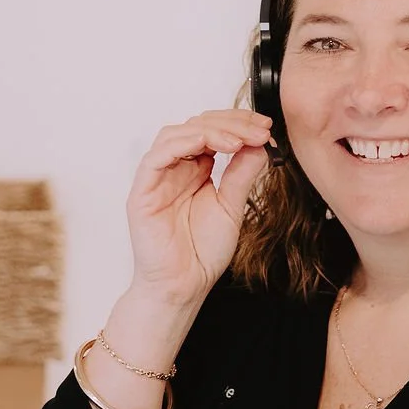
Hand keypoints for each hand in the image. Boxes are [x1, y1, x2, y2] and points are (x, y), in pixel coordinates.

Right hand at [125, 109, 272, 308]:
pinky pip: (155, 158)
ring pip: (175, 134)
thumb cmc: (202, 252)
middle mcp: (175, 169)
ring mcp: (157, 179)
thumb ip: (242, 174)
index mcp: (195, 170)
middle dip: (230, 123)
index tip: (266, 127)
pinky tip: (206, 143)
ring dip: (208, 130)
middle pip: (196, 126)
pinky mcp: (143, 192)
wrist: (184, 285)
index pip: (213, 132)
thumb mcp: (232, 206)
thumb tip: (259, 143)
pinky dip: (180, 144)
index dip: (238, 124)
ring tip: (237, 141)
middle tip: (258, 131)